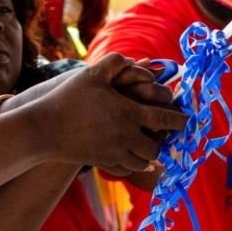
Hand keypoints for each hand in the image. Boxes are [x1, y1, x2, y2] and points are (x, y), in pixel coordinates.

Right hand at [37, 54, 188, 174]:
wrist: (43, 129)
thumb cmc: (69, 98)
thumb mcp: (93, 74)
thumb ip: (118, 63)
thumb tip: (139, 62)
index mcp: (129, 114)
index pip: (165, 119)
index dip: (180, 120)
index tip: (188, 120)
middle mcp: (126, 137)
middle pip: (157, 146)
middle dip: (163, 141)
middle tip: (163, 132)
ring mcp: (114, 153)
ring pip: (143, 162)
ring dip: (149, 154)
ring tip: (148, 144)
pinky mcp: (102, 162)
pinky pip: (127, 169)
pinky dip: (134, 164)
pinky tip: (132, 155)